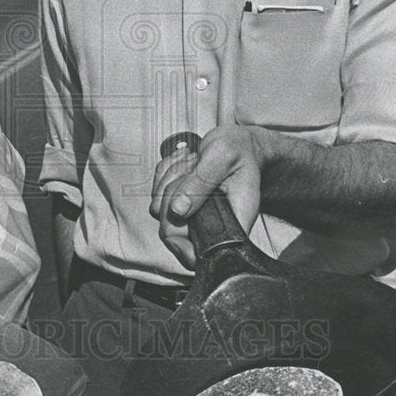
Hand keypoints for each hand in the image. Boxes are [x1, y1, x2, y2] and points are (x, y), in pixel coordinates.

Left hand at [149, 124, 263, 269]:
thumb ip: (202, 181)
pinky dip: (165, 173)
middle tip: (191, 168)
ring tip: (193, 162)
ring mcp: (193, 215)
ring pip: (161, 209)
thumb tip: (178, 210)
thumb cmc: (238, 148)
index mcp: (234, 220)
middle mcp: (212, 223)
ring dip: (170, 178)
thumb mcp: (223, 156)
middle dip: (173, 194)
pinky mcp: (179, 204)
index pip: (207, 255)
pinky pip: (157, 193)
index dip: (185, 248)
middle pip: (173, 231)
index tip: (176, 217)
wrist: (237, 141)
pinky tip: (186, 162)